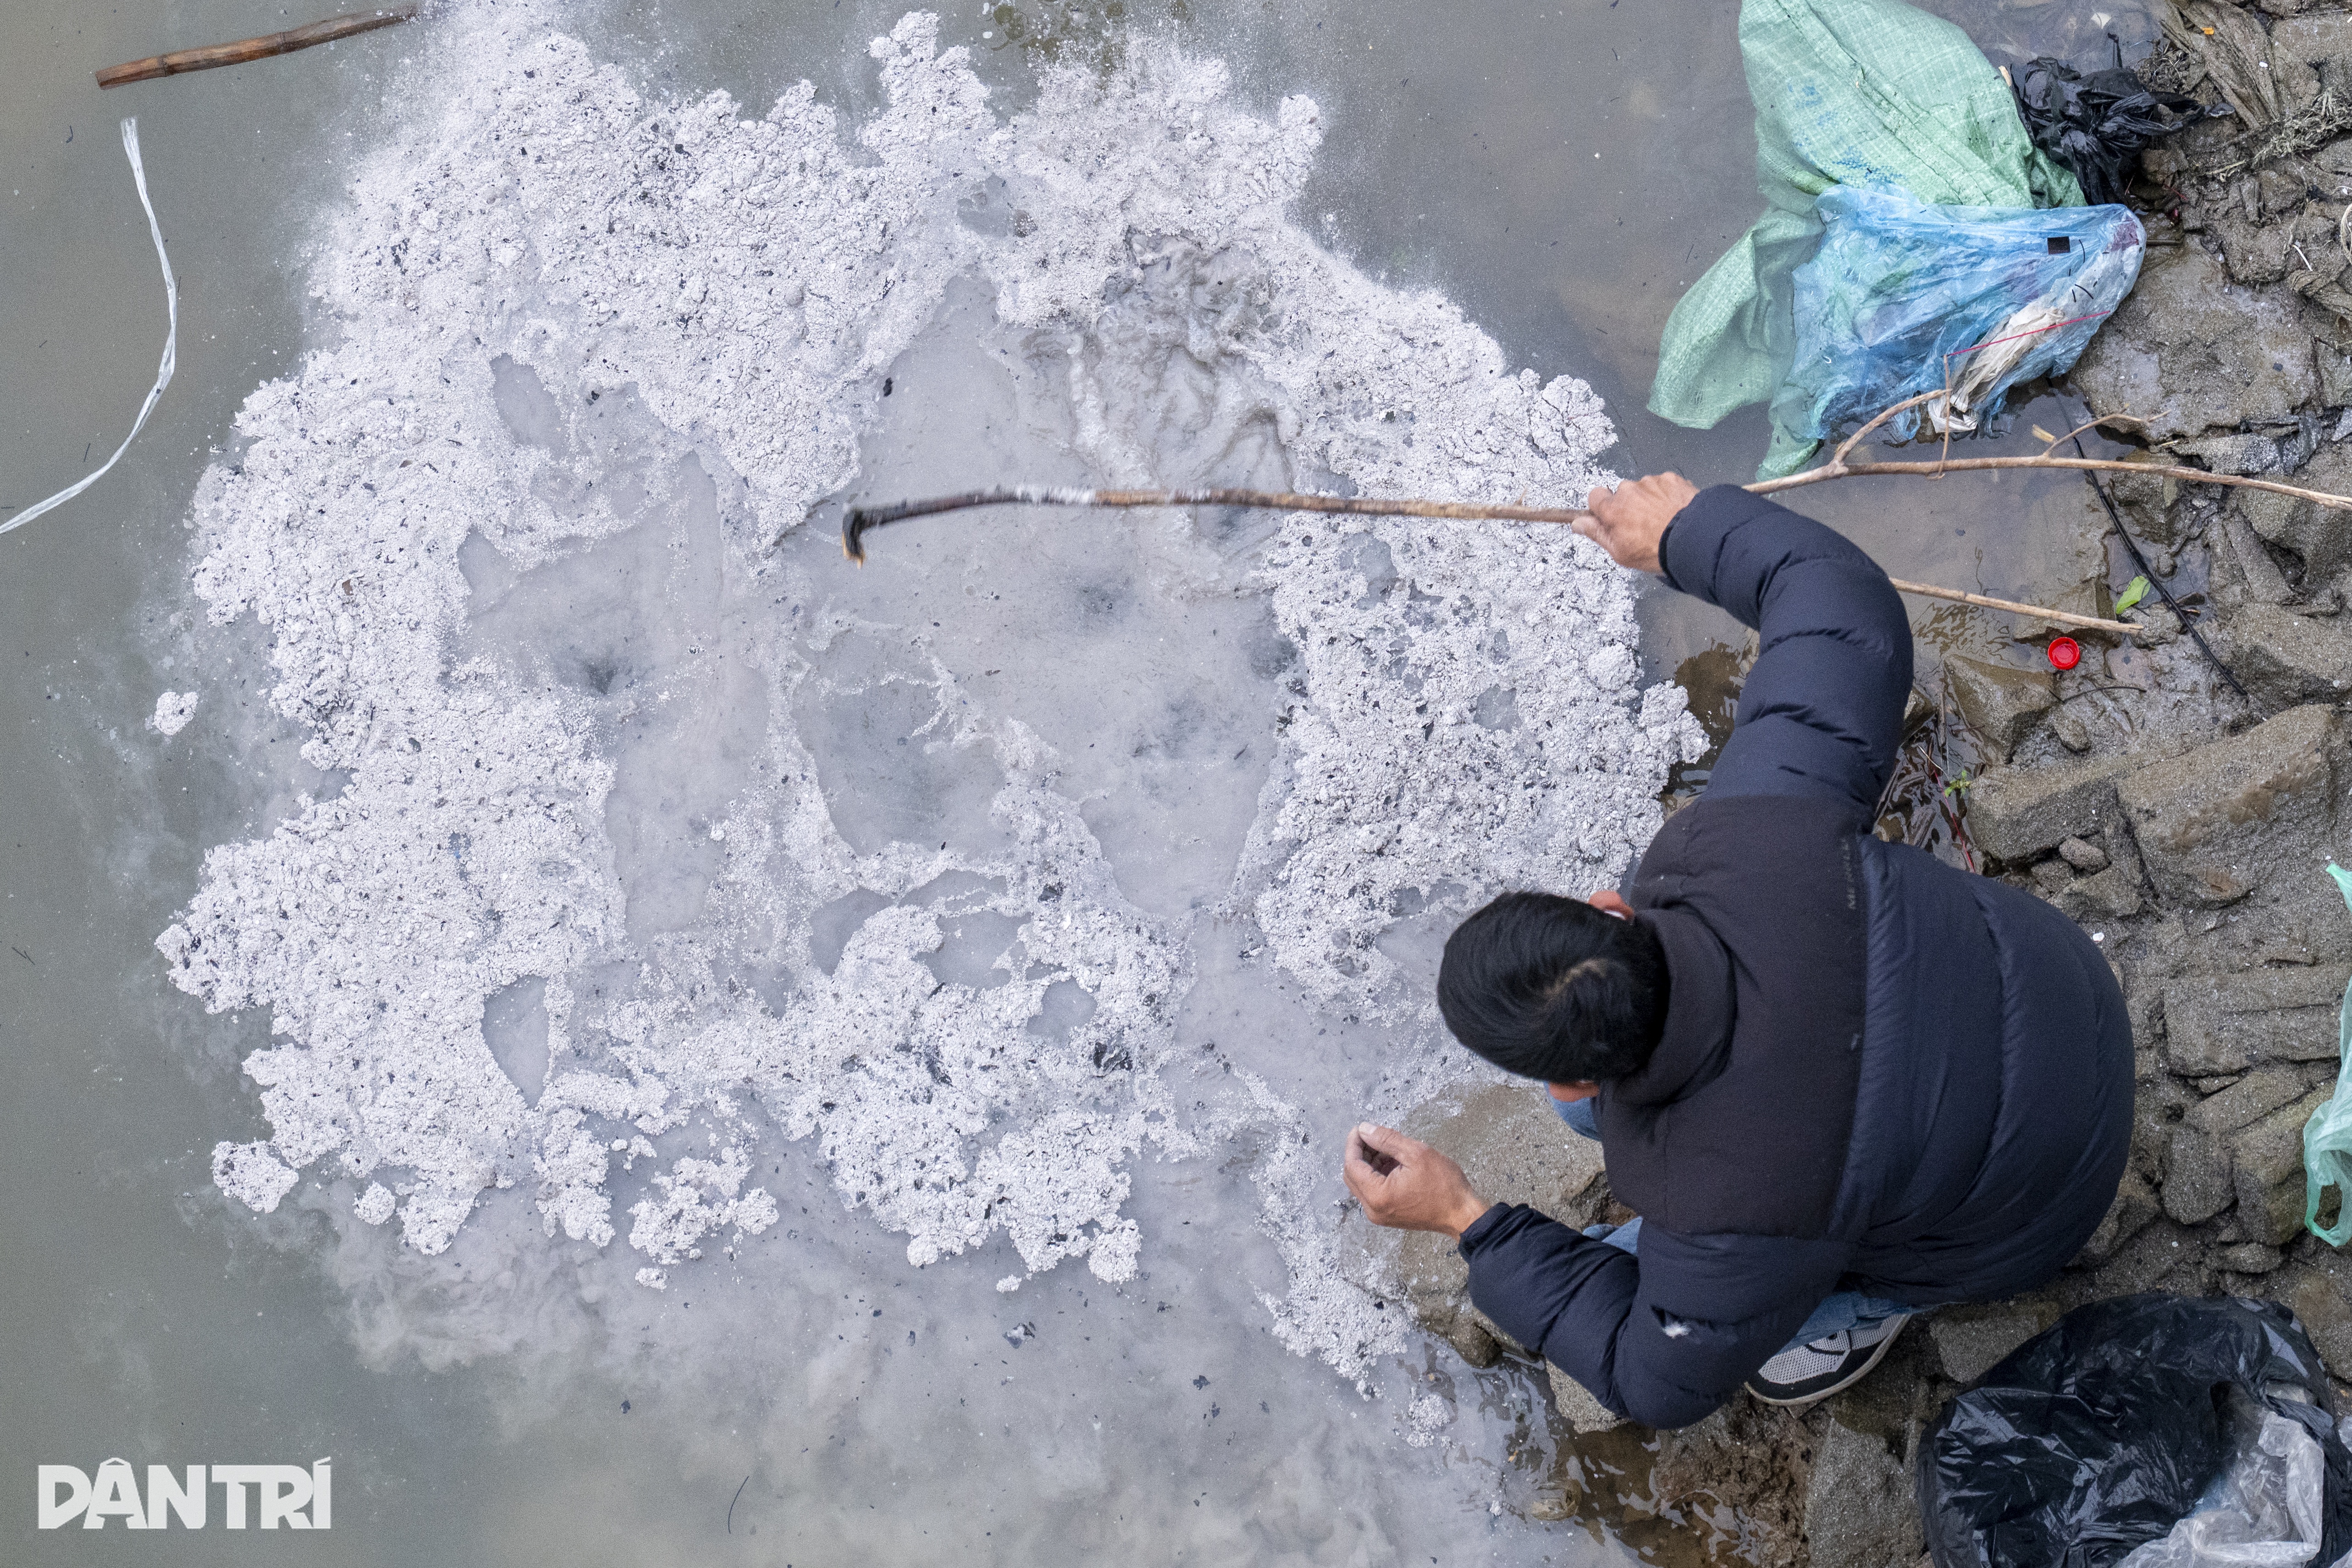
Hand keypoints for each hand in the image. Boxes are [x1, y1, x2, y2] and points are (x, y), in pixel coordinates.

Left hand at [1343, 1124, 1491, 1237]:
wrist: (1462, 1214)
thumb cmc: (1444, 1185)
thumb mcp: (1416, 1153)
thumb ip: (1386, 1139)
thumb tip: (1364, 1129)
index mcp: (1377, 1195)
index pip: (1351, 1165)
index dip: (1353, 1143)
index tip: (1361, 1128)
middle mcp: (1373, 1209)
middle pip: (1352, 1175)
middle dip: (1360, 1152)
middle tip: (1374, 1135)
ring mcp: (1379, 1215)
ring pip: (1362, 1183)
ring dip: (1369, 1163)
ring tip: (1387, 1147)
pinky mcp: (1388, 1215)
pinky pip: (1373, 1191)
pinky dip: (1377, 1174)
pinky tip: (1392, 1162)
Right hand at [1575, 472, 1698, 573]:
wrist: (1692, 539)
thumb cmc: (1655, 550)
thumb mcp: (1620, 551)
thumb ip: (1597, 533)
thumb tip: (1578, 523)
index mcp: (1613, 509)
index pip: (1595, 495)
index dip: (1602, 506)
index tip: (1611, 517)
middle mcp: (1629, 490)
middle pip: (1622, 493)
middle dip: (1630, 504)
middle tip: (1644, 524)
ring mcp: (1651, 482)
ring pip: (1644, 488)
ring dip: (1650, 499)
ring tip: (1664, 519)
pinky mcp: (1671, 479)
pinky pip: (1664, 484)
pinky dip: (1667, 495)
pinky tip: (1675, 511)